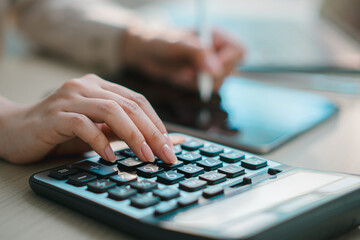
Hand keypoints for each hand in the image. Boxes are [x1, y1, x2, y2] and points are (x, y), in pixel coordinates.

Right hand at [0, 74, 176, 163]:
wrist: (14, 130)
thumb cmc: (59, 131)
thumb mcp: (96, 129)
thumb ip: (119, 130)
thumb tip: (153, 142)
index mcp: (100, 86)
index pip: (137, 101)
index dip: (157, 123)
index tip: (169, 146)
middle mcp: (87, 86)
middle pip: (130, 105)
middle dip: (152, 132)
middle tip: (166, 155)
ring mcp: (70, 98)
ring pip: (111, 111)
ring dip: (133, 135)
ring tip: (145, 156)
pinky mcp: (55, 115)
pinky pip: (83, 125)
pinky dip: (100, 141)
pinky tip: (109, 157)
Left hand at [123, 27, 243, 90]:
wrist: (143, 52)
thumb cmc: (158, 40)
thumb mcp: (177, 44)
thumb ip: (198, 54)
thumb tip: (216, 71)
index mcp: (216, 35)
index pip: (239, 51)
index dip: (226, 63)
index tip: (207, 69)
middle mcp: (216, 50)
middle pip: (230, 71)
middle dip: (208, 76)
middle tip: (189, 70)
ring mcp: (209, 65)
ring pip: (217, 83)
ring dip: (198, 82)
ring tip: (182, 72)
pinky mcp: (200, 77)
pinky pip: (205, 89)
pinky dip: (192, 86)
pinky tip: (181, 77)